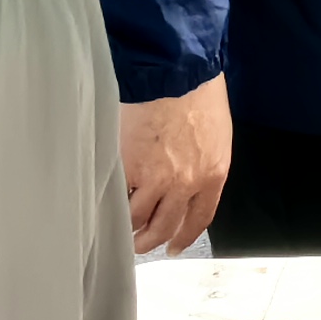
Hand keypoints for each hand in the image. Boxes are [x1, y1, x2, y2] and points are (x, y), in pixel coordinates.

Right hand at [121, 76, 232, 254]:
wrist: (176, 73)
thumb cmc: (198, 92)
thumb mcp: (216, 134)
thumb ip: (203, 162)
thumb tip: (187, 179)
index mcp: (213, 174)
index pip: (199, 218)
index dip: (184, 236)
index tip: (174, 246)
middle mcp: (186, 184)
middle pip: (166, 227)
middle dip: (151, 240)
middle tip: (139, 243)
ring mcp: (156, 179)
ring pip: (137, 218)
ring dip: (127, 225)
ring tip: (118, 226)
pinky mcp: (129, 168)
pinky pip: (117, 197)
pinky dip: (111, 203)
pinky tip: (105, 203)